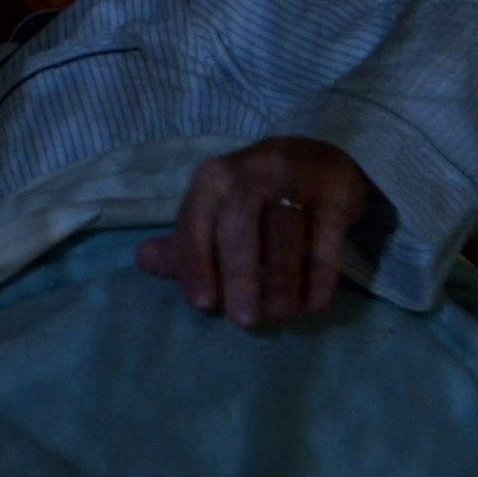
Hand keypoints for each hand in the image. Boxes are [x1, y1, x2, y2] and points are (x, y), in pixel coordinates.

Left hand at [136, 137, 375, 326]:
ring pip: (286, 230)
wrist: (320, 157)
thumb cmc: (258, 197)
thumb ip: (186, 242)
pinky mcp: (335, 188)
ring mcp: (297, 175)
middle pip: (240, 222)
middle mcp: (253, 169)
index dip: (196, 263)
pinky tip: (315, 304)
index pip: (196, 220)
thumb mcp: (218, 212)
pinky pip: (327, 234)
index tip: (203, 304)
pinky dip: (321, 273)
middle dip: (239, 274)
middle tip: (245, 319)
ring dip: (283, 279)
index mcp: (215, 177)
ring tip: (282, 315)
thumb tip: (142, 260)